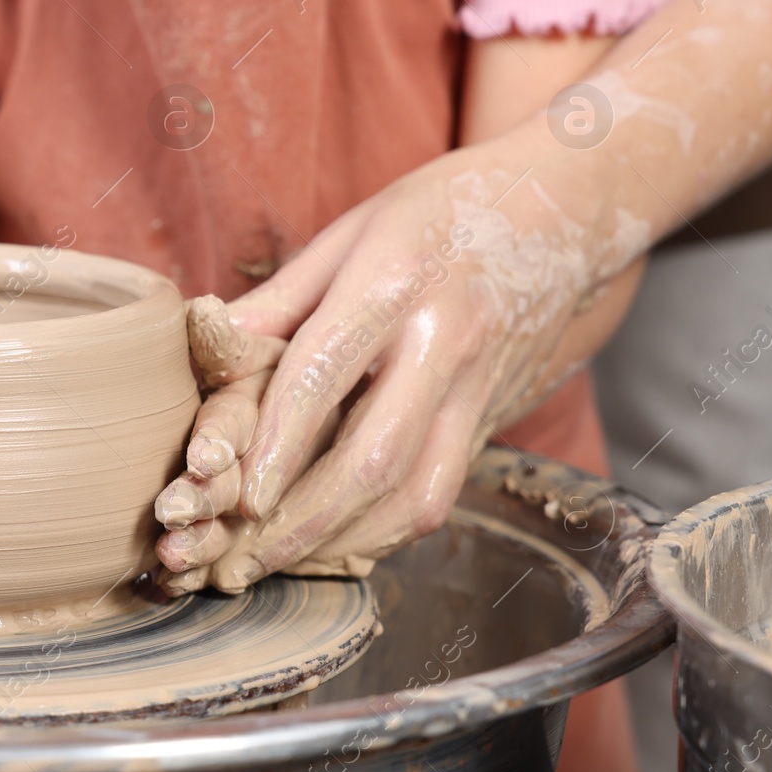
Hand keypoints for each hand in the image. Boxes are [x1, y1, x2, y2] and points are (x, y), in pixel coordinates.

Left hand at [154, 134, 643, 590]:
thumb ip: (279, 299)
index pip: (322, 377)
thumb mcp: (349, 232)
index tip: (236, 495)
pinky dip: (383, 531)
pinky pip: (440, 493)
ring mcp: (477, 390)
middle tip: (243, 557)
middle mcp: (443, 345)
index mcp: (394, 284)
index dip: (276, 445)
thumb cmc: (437, 214)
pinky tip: (333, 542)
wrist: (562, 209)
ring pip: (415, 496)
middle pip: (373, 459)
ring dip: (342, 543)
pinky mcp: (493, 421)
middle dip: (303, 522)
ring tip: (277, 563)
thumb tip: (209, 347)